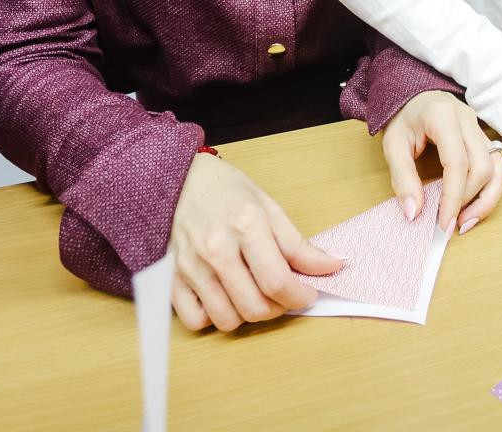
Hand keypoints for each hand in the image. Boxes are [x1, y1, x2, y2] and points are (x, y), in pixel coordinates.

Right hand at [167, 152, 342, 331]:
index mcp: (246, 225)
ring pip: (226, 320)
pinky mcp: (171, 279)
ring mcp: (190, 267)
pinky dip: (213, 318)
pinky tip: (223, 298)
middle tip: (283, 296)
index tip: (307, 295)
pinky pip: (194, 321)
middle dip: (278, 309)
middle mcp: (216, 249)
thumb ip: (298, 244)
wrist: (178, 180)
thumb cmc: (227, 192)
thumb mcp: (269, 207)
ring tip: (254, 295)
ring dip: (248, 315)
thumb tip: (331, 266)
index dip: (300, 296)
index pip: (277, 280)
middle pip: (254, 306)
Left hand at [381, 90, 501, 234]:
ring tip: (465, 221)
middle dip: (468, 201)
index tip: (443, 223)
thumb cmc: (403, 119)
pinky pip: (497, 166)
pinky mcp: (484, 138)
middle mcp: (468, 119)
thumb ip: (402, 178)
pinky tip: (472, 206)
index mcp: (443, 116)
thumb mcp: (393, 145)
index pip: (457, 162)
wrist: (413, 96)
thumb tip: (414, 213)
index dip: (453, 197)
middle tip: (448, 224)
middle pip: (483, 166)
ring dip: (486, 199)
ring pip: (498, 167)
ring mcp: (479, 127)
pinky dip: (488, 190)